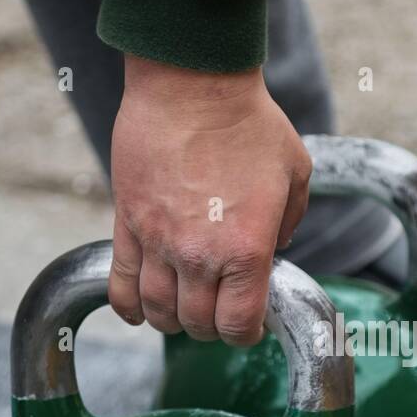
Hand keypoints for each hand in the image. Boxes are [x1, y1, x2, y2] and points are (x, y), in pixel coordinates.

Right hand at [108, 54, 311, 344]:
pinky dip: (129, 307)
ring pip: (158, 311)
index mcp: (247, 249)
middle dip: (212, 327)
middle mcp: (199, 254)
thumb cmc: (250, 122)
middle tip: (219, 311)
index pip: (238, 324)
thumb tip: (276, 247)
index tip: (249, 326)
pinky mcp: (127, 222)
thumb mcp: (295, 172)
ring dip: (172, 319)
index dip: (246, 334)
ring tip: (184, 307)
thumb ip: (290, 220)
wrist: (192, 82)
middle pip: (197, 324)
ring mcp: (158, 241)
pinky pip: (120, 283)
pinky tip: (139, 310)